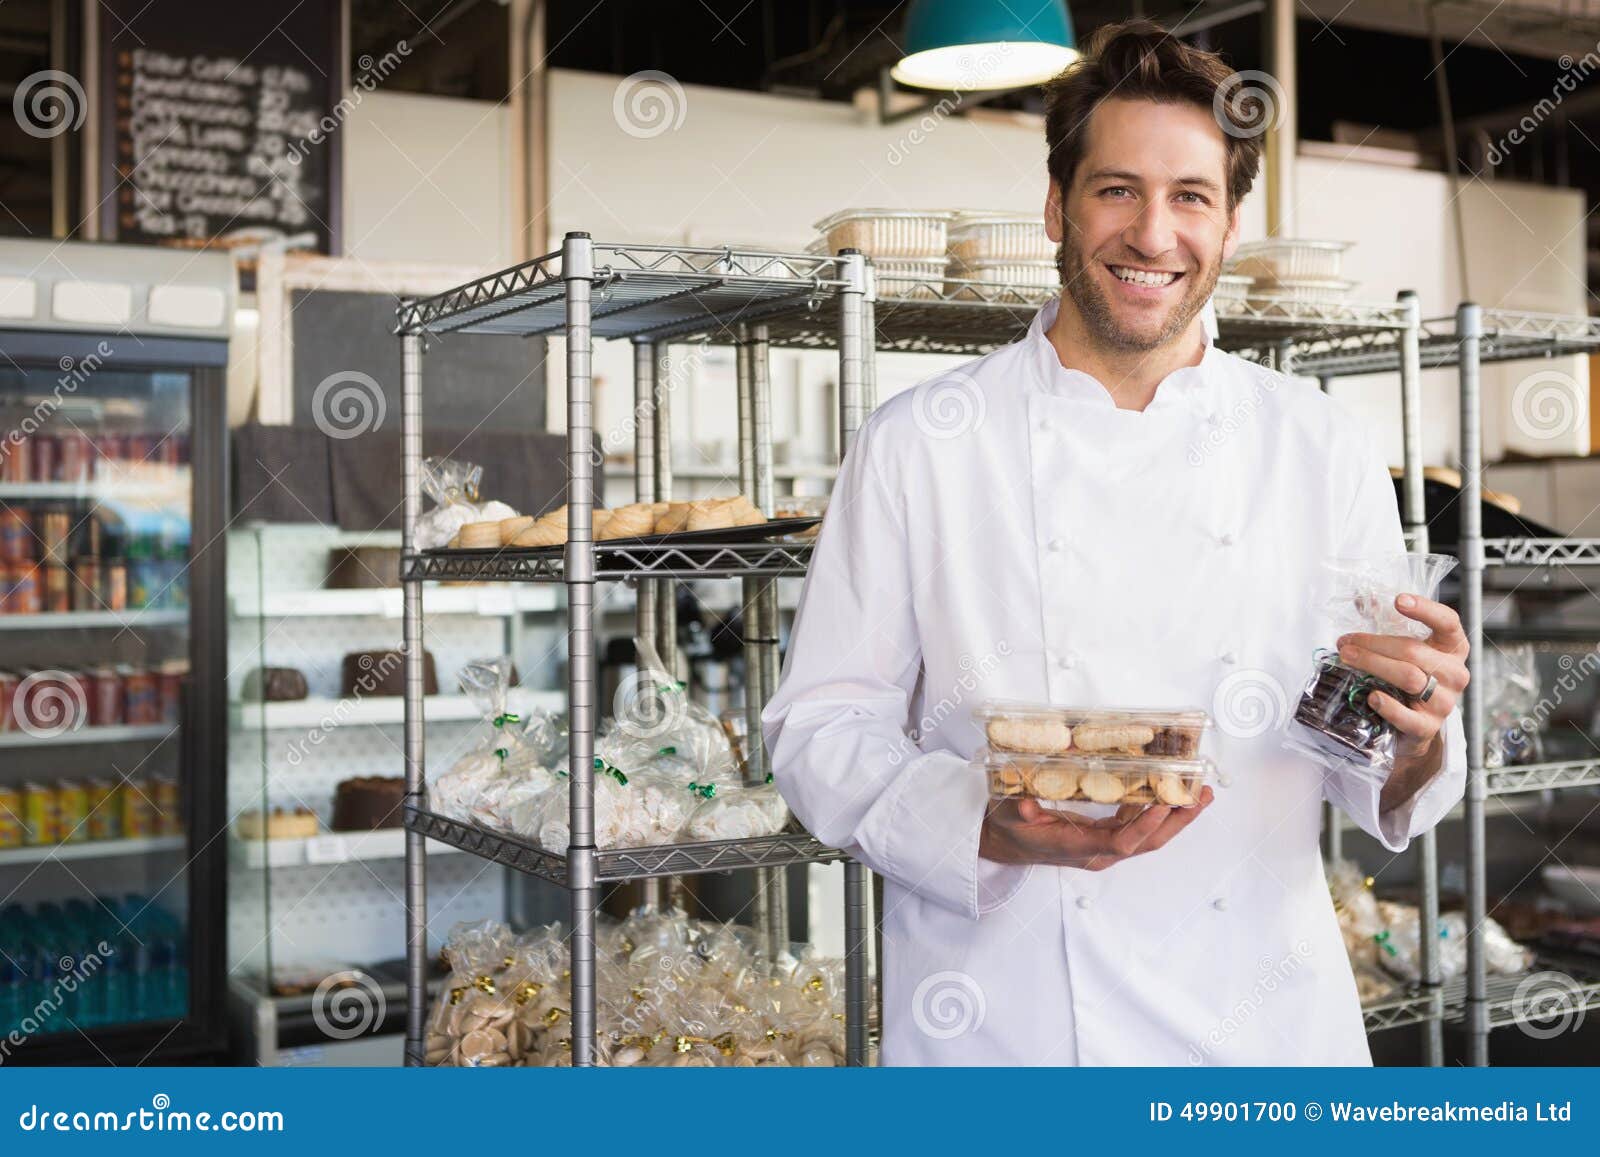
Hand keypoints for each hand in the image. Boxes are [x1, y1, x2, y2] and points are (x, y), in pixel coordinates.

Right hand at [979, 788, 1214, 870]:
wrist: (1003, 843)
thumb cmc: (1007, 827)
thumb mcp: (1006, 814)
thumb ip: (1017, 810)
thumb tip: (1026, 805)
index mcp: (1077, 848)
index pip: (1121, 843)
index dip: (1145, 826)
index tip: (1164, 803)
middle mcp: (1097, 852)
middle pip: (1146, 842)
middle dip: (1177, 821)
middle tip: (1202, 797)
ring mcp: (1103, 847)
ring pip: (1147, 835)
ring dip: (1174, 815)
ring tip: (1198, 793)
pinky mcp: (1103, 837)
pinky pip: (1136, 826)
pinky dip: (1155, 809)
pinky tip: (1167, 790)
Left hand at [1335, 593, 1469, 805]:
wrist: (1415, 725)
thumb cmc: (1409, 677)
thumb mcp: (1402, 648)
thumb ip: (1385, 621)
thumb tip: (1362, 597)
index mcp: (1452, 648)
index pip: (1448, 622)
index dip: (1425, 609)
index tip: (1398, 600)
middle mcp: (1454, 673)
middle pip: (1414, 651)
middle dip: (1374, 644)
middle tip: (1345, 643)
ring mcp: (1445, 701)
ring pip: (1409, 678)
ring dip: (1374, 666)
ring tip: (1348, 659)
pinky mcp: (1429, 727)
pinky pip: (1408, 717)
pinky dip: (1387, 706)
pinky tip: (1371, 696)